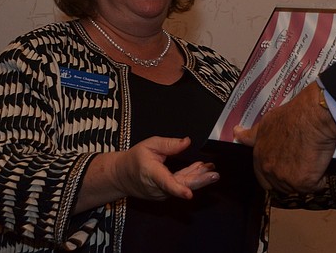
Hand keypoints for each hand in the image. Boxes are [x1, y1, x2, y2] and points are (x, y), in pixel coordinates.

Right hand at [74, 136, 218, 212]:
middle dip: (200, 181)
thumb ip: (169, 144)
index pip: (166, 183)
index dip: (178, 189)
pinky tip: (201, 169)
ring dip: (198, 177)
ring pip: (183, 185)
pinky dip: (191, 177)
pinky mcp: (165, 193)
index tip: (189, 194)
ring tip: (211, 169)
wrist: (121, 175)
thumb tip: (187, 142)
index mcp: (151, 173)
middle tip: (214, 175)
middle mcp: (157, 187)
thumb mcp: (149, 144)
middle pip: (181, 186)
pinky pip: (180, 185)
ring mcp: (161, 193)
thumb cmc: (135, 158)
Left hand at [234, 83, 335, 193]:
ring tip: (312, 158)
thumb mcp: (266, 122)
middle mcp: (269, 169)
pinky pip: (315, 187)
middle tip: (302, 162)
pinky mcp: (303, 182)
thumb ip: (251, 134)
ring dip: (306, 179)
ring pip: (298, 188)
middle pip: (281, 186)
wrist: (312, 116)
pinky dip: (320, 179)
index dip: (276, 175)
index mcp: (260, 156)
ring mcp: (285, 178)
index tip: (286, 169)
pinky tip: (321, 163)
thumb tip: (237, 133)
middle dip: (292, 178)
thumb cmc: (292, 116)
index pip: (263, 179)